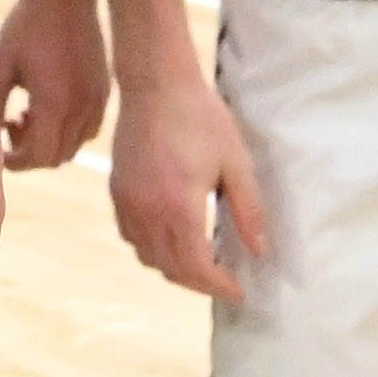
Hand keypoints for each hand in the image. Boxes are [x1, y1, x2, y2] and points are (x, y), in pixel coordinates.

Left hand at [0, 0, 106, 167]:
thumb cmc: (28, 24)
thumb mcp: (2, 64)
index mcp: (54, 104)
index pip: (39, 157)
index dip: (16, 162)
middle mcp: (82, 108)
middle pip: (57, 157)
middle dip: (30, 152)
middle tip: (9, 125)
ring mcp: (98, 100)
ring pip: (74, 145)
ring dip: (50, 141)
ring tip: (27, 113)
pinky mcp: (105, 90)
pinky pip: (88, 128)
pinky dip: (68, 130)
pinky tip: (49, 104)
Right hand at [101, 53, 266, 305]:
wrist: (156, 84)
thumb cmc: (200, 117)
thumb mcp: (236, 162)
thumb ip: (248, 210)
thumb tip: (260, 250)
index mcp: (179, 206)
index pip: (196, 266)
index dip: (218, 286)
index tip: (238, 291)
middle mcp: (147, 212)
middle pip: (170, 268)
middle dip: (198, 283)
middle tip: (223, 282)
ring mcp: (127, 203)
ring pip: (147, 256)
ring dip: (173, 267)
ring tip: (199, 263)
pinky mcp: (117, 191)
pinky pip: (131, 236)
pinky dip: (151, 248)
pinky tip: (171, 236)